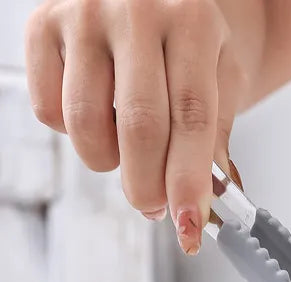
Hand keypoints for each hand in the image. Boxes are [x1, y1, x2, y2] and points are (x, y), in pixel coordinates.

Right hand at [24, 0, 256, 252]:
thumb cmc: (190, 39)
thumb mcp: (221, 78)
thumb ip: (216, 138)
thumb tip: (208, 203)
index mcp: (191, 22)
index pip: (190, 118)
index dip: (189, 180)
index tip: (189, 224)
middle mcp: (135, 10)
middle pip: (139, 126)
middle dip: (148, 186)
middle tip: (155, 206)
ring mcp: (82, 14)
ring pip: (86, 124)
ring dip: (108, 163)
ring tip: (128, 156)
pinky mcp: (41, 25)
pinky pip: (49, 110)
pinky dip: (74, 134)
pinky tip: (98, 121)